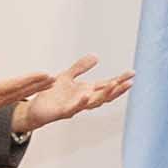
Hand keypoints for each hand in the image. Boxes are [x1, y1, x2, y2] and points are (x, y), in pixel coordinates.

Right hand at [0, 58, 60, 118]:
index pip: (15, 85)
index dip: (31, 79)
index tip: (44, 75)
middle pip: (21, 92)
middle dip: (38, 85)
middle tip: (53, 79)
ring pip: (18, 97)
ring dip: (33, 90)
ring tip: (46, 84)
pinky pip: (11, 100)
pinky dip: (23, 94)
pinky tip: (29, 91)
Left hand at [5, 61, 127, 134]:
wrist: (35, 109)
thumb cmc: (52, 95)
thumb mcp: (67, 76)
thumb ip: (81, 67)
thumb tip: (96, 56)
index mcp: (86, 91)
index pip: (106, 85)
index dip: (119, 80)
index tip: (132, 73)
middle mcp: (83, 100)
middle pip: (105, 95)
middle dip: (118, 89)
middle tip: (129, 82)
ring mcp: (75, 107)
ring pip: (93, 102)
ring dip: (104, 94)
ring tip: (114, 85)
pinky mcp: (62, 111)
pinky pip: (74, 108)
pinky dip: (81, 102)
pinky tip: (86, 94)